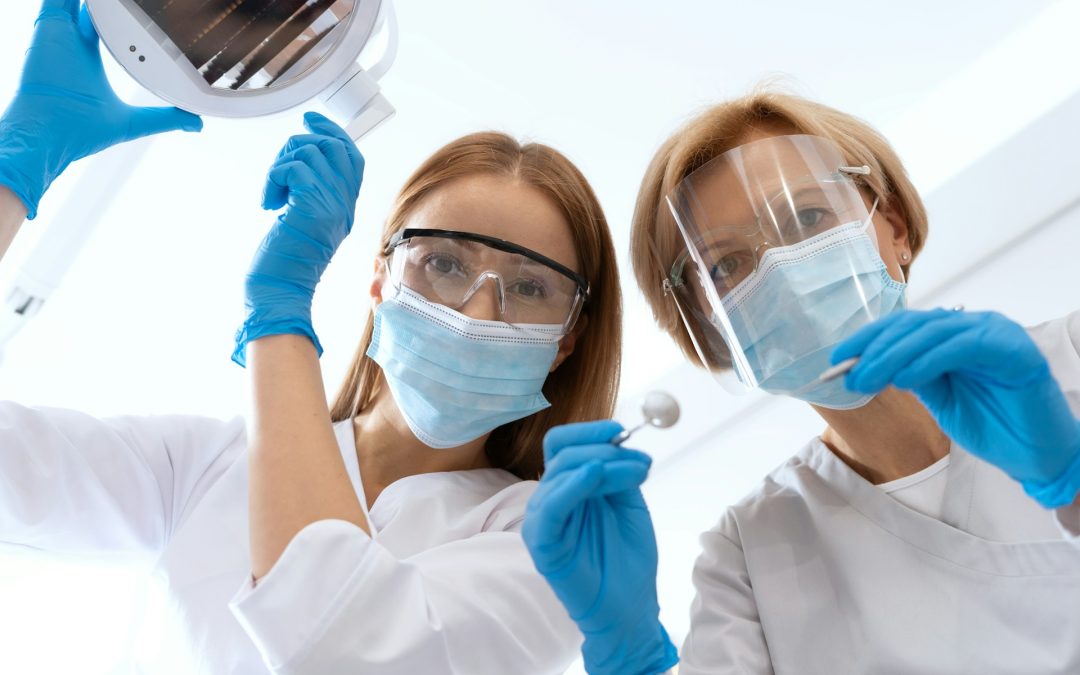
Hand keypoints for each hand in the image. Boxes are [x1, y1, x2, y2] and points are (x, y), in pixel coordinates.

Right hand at [0, 1, 201, 218]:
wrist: (50, 133)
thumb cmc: (81, 131)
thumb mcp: (133, 122)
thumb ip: (164, 119)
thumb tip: (196, 124)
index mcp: (89, 53)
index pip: (108, 23)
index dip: (123, 13)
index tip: (144, 6)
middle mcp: (73, 38)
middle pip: (94, 6)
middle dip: (114, 3)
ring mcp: (60, 30)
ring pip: (78, 0)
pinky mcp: (49, 25)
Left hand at [232, 112, 363, 366]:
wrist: (279, 292)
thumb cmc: (284, 262)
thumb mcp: (306, 221)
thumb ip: (312, 193)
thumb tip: (299, 161)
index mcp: (345, 207)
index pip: (352, 156)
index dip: (332, 132)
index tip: (310, 121)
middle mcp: (343, 204)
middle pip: (333, 146)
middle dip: (300, 145)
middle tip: (281, 168)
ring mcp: (331, 204)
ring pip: (309, 151)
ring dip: (280, 165)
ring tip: (273, 192)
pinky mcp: (311, 207)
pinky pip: (293, 166)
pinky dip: (273, 178)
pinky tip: (269, 202)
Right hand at [522, 421, 678, 674]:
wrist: (630, 608)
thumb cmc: (627, 559)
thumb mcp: (629, 503)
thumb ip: (620, 472)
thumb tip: (621, 441)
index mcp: (568, 488)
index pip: (564, 444)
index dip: (590, 431)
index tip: (623, 430)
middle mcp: (550, 499)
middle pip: (561, 452)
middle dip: (601, 445)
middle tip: (636, 457)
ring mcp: (543, 521)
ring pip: (559, 472)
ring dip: (602, 464)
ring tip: (636, 475)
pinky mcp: (542, 544)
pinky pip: (550, 508)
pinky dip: (571, 486)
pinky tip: (594, 476)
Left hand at [834, 309, 1079, 506]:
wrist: (1036, 456)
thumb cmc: (991, 425)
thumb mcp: (938, 397)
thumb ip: (911, 375)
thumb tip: (867, 365)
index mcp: (955, 333)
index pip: (904, 326)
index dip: (868, 338)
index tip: (837, 359)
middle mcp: (974, 325)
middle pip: (914, 325)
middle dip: (875, 349)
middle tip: (849, 374)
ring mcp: (995, 332)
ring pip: (933, 332)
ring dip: (894, 355)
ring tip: (868, 379)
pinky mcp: (1013, 349)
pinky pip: (963, 346)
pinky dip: (929, 360)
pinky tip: (904, 379)